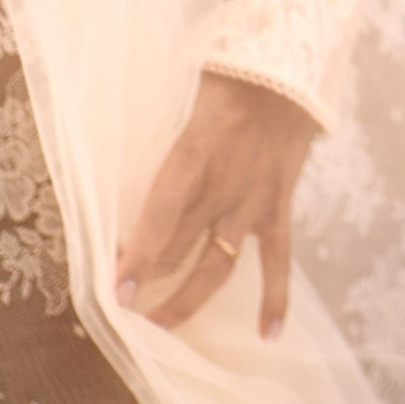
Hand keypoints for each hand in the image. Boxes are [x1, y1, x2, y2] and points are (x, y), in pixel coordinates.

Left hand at [115, 70, 318, 338]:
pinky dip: (276, 298)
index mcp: (196, 152)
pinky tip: (268, 335)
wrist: (294, 68)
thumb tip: (110, 143)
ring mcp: (255, 201)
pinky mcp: (279, 206)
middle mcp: (225, 185)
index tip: (116, 292)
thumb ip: (155, 125)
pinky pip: (279, 260)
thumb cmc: (231, 74)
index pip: (161, 214)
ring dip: (186, 301)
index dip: (138, 256)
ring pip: (218, 266)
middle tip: (118, 304)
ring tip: (158, 330)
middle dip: (145, 278)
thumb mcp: (184, 89)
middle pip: (178, 247)